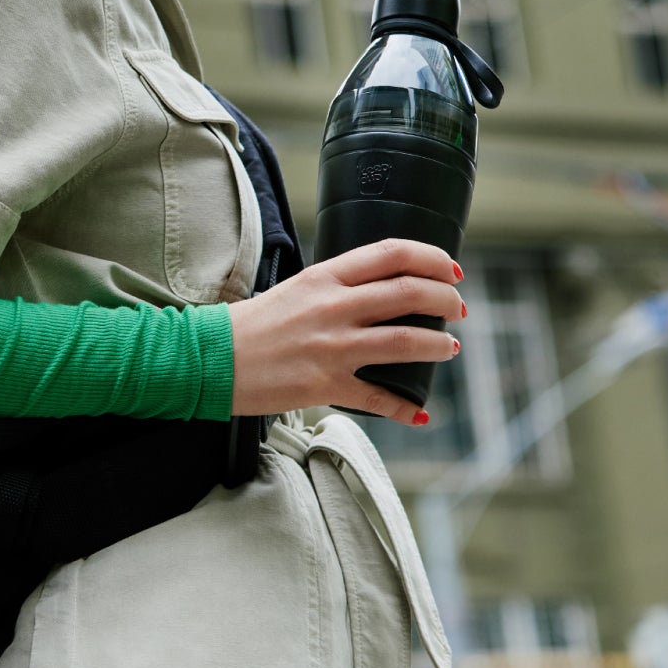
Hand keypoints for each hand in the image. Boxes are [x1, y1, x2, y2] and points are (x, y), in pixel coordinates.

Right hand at [225, 240, 465, 424]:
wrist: (211, 359)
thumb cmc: (252, 324)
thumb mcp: (297, 288)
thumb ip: (337, 286)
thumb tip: (379, 288)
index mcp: (327, 277)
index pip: (393, 254)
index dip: (432, 260)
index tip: (450, 271)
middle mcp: (334, 307)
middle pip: (409, 294)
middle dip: (445, 301)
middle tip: (456, 310)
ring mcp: (333, 347)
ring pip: (406, 342)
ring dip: (438, 345)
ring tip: (450, 348)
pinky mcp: (326, 385)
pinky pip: (378, 397)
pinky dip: (405, 407)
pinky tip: (420, 412)